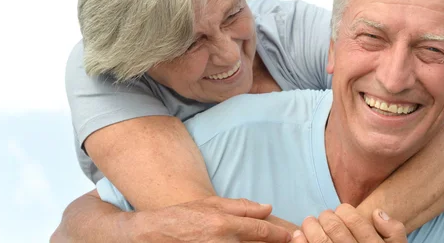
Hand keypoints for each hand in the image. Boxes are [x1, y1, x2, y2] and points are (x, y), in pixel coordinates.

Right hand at [128, 196, 291, 242]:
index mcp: (224, 224)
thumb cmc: (183, 216)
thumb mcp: (212, 204)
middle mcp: (222, 242)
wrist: (153, 234)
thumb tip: (268, 208)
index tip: (290, 237)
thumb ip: (242, 207)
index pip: (261, 232)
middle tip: (287, 242)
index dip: (279, 235)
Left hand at [293, 204, 406, 242]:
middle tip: (324, 216)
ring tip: (309, 223)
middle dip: (325, 217)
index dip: (344, 211)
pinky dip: (301, 242)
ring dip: (310, 227)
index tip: (340, 211)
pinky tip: (299, 236)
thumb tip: (376, 213)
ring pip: (320, 241)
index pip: (355, 221)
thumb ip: (394, 232)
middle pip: (335, 228)